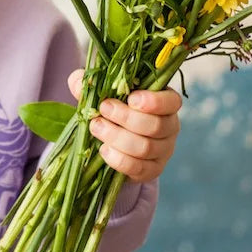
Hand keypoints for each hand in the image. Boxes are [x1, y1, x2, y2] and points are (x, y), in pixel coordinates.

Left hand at [68, 69, 181, 183]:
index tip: (131, 98)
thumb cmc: (111, 107)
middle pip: (156, 126)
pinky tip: (104, 150)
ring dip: (117, 137)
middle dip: (126, 118)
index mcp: (164, 102)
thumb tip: (78, 81)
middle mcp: (169, 127)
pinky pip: (139, 169)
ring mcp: (163, 150)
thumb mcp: (101, 90)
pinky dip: (119, 160)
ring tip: (97, 127)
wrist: (111, 138)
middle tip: (103, 109)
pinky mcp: (152, 170)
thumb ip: (90, 82)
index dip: (154, 101)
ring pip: (146, 148)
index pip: (172, 102)